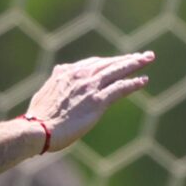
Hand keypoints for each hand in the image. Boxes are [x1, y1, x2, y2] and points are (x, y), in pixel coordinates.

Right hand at [24, 53, 155, 151]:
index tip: (118, 61)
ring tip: (147, 59)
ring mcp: (90, 87)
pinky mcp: (97, 101)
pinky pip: (120, 88)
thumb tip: (57, 73)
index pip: (93, 63)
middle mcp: (80, 76)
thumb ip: (55, 81)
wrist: (37, 130)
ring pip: (117, 70)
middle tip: (142, 55)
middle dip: (126, 58)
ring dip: (134, 64)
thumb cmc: (38, 118)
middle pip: (108, 63)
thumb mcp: (44, 92)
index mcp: (66, 72)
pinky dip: (133, 83)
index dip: (108, 62)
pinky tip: (143, 81)